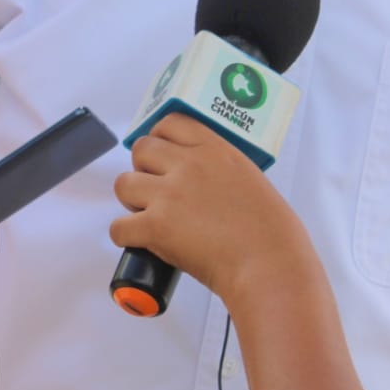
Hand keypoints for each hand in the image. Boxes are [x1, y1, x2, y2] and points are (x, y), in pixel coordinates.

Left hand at [110, 113, 308, 305]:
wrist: (269, 265)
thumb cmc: (271, 233)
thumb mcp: (249, 180)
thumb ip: (220, 170)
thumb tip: (200, 181)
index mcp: (215, 149)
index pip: (170, 123)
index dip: (160, 139)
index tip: (161, 156)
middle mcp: (188, 165)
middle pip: (141, 150)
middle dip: (143, 170)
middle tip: (156, 191)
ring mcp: (170, 194)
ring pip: (124, 184)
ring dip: (132, 201)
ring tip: (149, 217)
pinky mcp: (156, 226)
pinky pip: (118, 226)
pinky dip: (125, 236)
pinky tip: (141, 242)